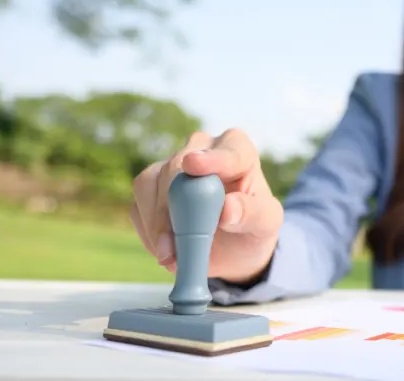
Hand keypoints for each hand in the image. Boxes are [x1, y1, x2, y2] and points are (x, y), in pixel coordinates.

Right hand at [130, 129, 283, 284]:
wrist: (232, 247)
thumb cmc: (252, 227)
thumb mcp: (265, 224)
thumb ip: (252, 214)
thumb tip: (228, 210)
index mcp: (237, 149)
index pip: (226, 150)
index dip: (209, 158)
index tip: (192, 165)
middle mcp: (201, 148)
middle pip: (175, 167)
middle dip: (173, 207)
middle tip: (176, 245)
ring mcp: (170, 166)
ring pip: (148, 184)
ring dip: (158, 225)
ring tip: (177, 255)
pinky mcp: (149, 189)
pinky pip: (138, 207)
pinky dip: (150, 235)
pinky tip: (169, 250)